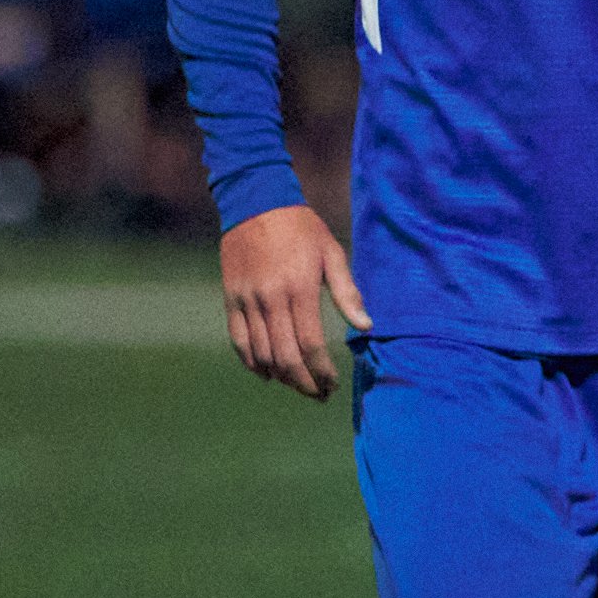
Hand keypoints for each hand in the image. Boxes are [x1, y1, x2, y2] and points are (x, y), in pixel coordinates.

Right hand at [219, 204, 371, 399]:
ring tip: (299, 386)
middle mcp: (271, 299)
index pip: (310, 344)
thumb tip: (366, 326)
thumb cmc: (302, 227)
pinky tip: (268, 373)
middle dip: (304, 383)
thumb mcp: (332, 252)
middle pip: (285, 357)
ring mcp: (247, 301)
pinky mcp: (230, 299)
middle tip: (319, 395)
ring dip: (281, 377)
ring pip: (261, 355)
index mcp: (300, 288)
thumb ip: (347, 292)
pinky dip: (252, 363)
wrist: (256, 201)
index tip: (334, 384)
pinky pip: (238, 341)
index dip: (322, 371)